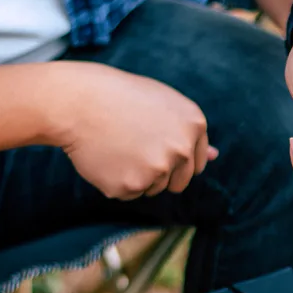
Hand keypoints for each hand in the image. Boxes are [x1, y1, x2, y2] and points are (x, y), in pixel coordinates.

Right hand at [47, 61, 216, 199]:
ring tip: (116, 146)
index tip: (154, 145)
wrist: (77, 101)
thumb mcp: (163, 104)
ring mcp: (157, 170)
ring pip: (152, 188)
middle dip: (159, 172)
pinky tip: (105, 157)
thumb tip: (215, 156)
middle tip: (132, 146)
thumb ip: (189, 132)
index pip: (196, 163)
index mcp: (194, 125)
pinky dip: (115, 181)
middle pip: (179, 183)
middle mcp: (181, 149)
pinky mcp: (130, 186)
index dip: (173, 156)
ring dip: (136, 176)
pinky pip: (127, 193)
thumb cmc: (119, 98)